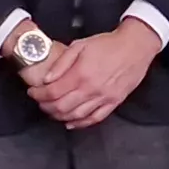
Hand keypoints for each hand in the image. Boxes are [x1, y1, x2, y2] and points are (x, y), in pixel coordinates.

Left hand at [23, 20, 158, 128]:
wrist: (135, 47)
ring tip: (52, 111)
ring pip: (76, 116)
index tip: (33, 92)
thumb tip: (47, 78)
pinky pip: (95, 118)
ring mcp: (103, 98)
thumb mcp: (80, 45)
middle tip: (40, 102)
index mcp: (81, 74)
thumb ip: (61, 63)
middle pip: (61, 107)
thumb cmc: (108, 44)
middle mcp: (91, 89)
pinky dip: (80, 123)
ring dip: (60, 116)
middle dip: (46, 106)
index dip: (38, 95)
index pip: (52, 92)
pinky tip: (71, 122)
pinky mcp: (114, 102)